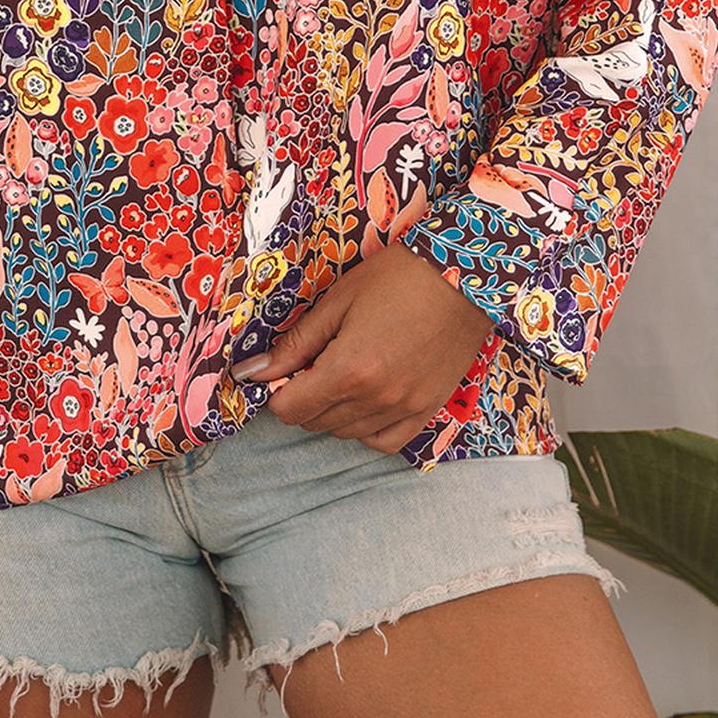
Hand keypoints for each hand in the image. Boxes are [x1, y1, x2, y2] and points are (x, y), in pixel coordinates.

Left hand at [230, 240, 500, 452]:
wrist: (464, 276)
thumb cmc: (398, 277)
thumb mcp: (339, 300)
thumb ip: (297, 343)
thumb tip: (253, 371)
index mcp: (348, 370)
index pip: (289, 409)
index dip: (276, 390)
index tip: (283, 368)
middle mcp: (375, 399)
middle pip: (314, 422)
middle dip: (302, 397)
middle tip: (313, 363)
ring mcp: (404, 409)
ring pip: (346, 434)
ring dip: (332, 411)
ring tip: (342, 373)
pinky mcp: (427, 411)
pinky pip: (384, 441)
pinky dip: (366, 428)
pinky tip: (365, 400)